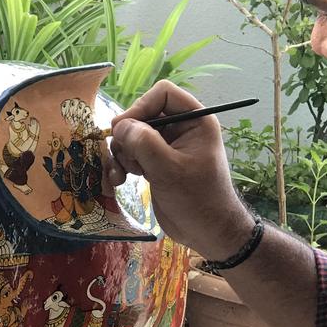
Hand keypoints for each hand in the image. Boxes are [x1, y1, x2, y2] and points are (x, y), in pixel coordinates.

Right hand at [106, 81, 251, 259]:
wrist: (207, 233)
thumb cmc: (197, 199)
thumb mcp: (169, 169)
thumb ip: (144, 143)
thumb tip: (120, 126)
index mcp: (195, 121)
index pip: (163, 94)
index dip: (141, 106)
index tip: (124, 129)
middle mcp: (181, 129)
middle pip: (143, 115)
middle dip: (128, 136)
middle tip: (124, 158)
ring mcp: (167, 147)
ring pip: (133, 136)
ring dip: (121, 154)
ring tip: (121, 175)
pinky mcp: (156, 164)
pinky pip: (132, 154)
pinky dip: (123, 165)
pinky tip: (120, 181)